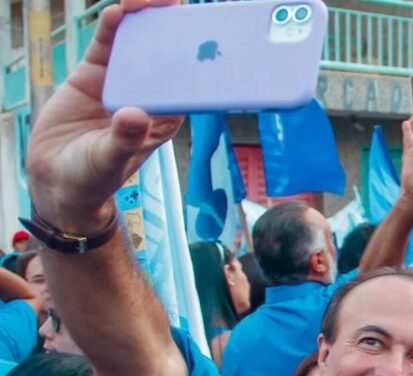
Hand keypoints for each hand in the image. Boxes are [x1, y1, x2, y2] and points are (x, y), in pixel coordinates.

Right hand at [26, 0, 183, 232]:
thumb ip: (123, 140)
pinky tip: (121, 11)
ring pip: (138, 44)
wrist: (56, 177)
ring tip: (157, 1)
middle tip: (187, 10)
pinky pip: (106, 44)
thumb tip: (134, 116)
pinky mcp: (94, 73)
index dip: (202, 64)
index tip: (213, 43)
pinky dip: (114, 27)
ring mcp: (121, 81)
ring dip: (147, 21)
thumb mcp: (110, 161)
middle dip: (178, 34)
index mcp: (164, 118)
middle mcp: (147, 95)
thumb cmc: (94, 176)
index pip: (189, 86)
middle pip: (167, 58)